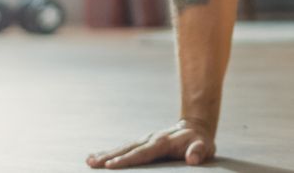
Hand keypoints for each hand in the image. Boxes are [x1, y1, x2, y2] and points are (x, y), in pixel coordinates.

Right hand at [86, 119, 215, 168]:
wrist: (195, 128)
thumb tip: (193, 158)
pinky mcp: (141, 143)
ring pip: (123, 148)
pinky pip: (124, 148)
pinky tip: (94, 157)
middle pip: (128, 149)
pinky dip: (109, 153)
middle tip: (92, 164)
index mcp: (163, 142)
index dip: (127, 159)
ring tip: (88, 161)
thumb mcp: (205, 146)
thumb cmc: (200, 142)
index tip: (112, 165)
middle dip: (110, 157)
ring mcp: (145, 140)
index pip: (143, 153)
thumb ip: (199, 151)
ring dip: (105, 154)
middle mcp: (150, 139)